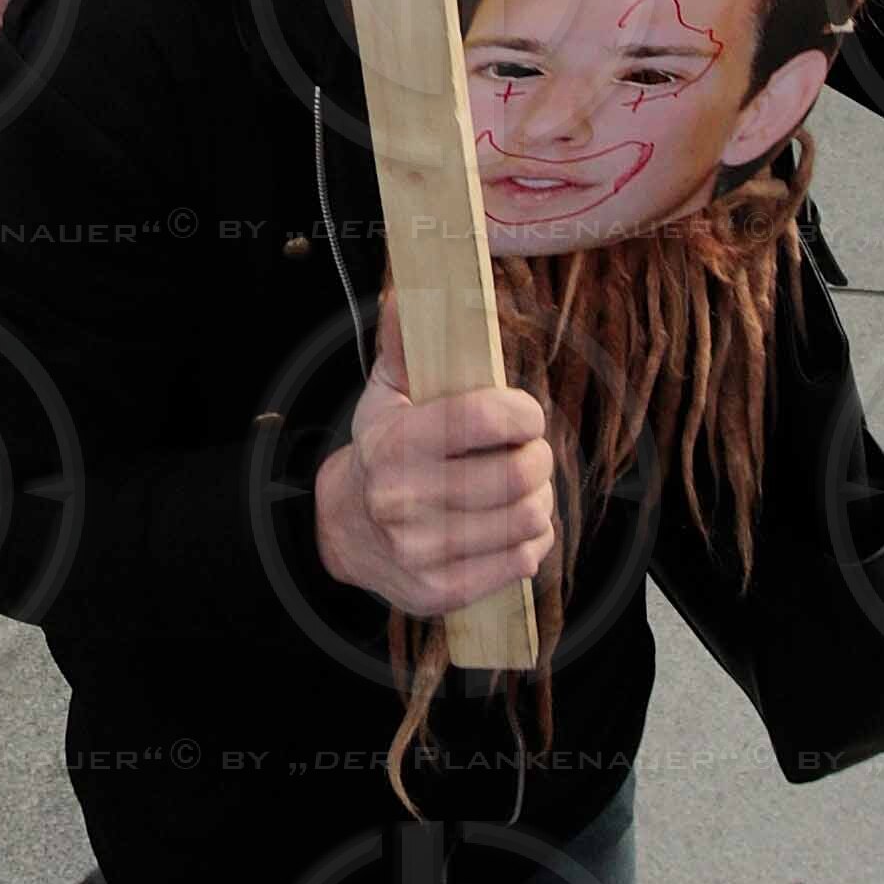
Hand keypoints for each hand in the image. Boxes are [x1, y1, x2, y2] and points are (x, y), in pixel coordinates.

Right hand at [313, 301, 554, 616]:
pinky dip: (532, 540)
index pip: (487, 419)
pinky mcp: (441, 591)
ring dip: (539, 500)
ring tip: (520, 491)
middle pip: (520, 474)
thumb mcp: (386, 395)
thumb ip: (406, 344)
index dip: (524, 413)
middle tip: (529, 454)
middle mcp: (403, 501)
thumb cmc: (382, 454)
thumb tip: (407, 292)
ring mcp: (422, 552)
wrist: (344, 532)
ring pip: (530, 518)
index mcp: (394, 444)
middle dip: (538, 458)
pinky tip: (511, 527)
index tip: (523, 415)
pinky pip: (524, 560)